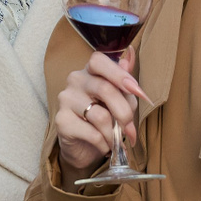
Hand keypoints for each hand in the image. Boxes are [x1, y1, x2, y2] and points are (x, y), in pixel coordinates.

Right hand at [55, 48, 142, 175]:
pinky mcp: (62, 121)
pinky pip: (92, 133)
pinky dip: (105, 144)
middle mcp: (75, 80)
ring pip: (100, 116)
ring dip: (115, 134)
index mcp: (90, 71)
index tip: (138, 92)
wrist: (84, 147)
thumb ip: (124, 83)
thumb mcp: (119, 100)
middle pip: (105, 89)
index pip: (99, 61)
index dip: (119, 74)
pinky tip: (105, 146)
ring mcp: (66, 99)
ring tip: (118, 142)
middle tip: (132, 131)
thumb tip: (130, 54)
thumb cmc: (104, 118)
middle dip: (125, 113)